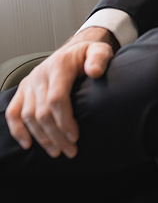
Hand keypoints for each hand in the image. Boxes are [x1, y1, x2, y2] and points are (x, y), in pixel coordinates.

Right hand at [5, 27, 115, 158]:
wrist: (72, 51)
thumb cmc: (87, 55)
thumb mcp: (99, 51)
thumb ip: (99, 58)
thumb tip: (94, 72)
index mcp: (59, 65)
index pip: (56, 98)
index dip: (64, 121)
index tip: (76, 137)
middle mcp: (40, 74)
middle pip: (42, 112)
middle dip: (56, 136)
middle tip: (71, 151)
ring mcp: (29, 82)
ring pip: (29, 116)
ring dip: (42, 138)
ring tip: (57, 151)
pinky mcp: (23, 90)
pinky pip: (13, 112)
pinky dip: (17, 130)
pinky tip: (28, 144)